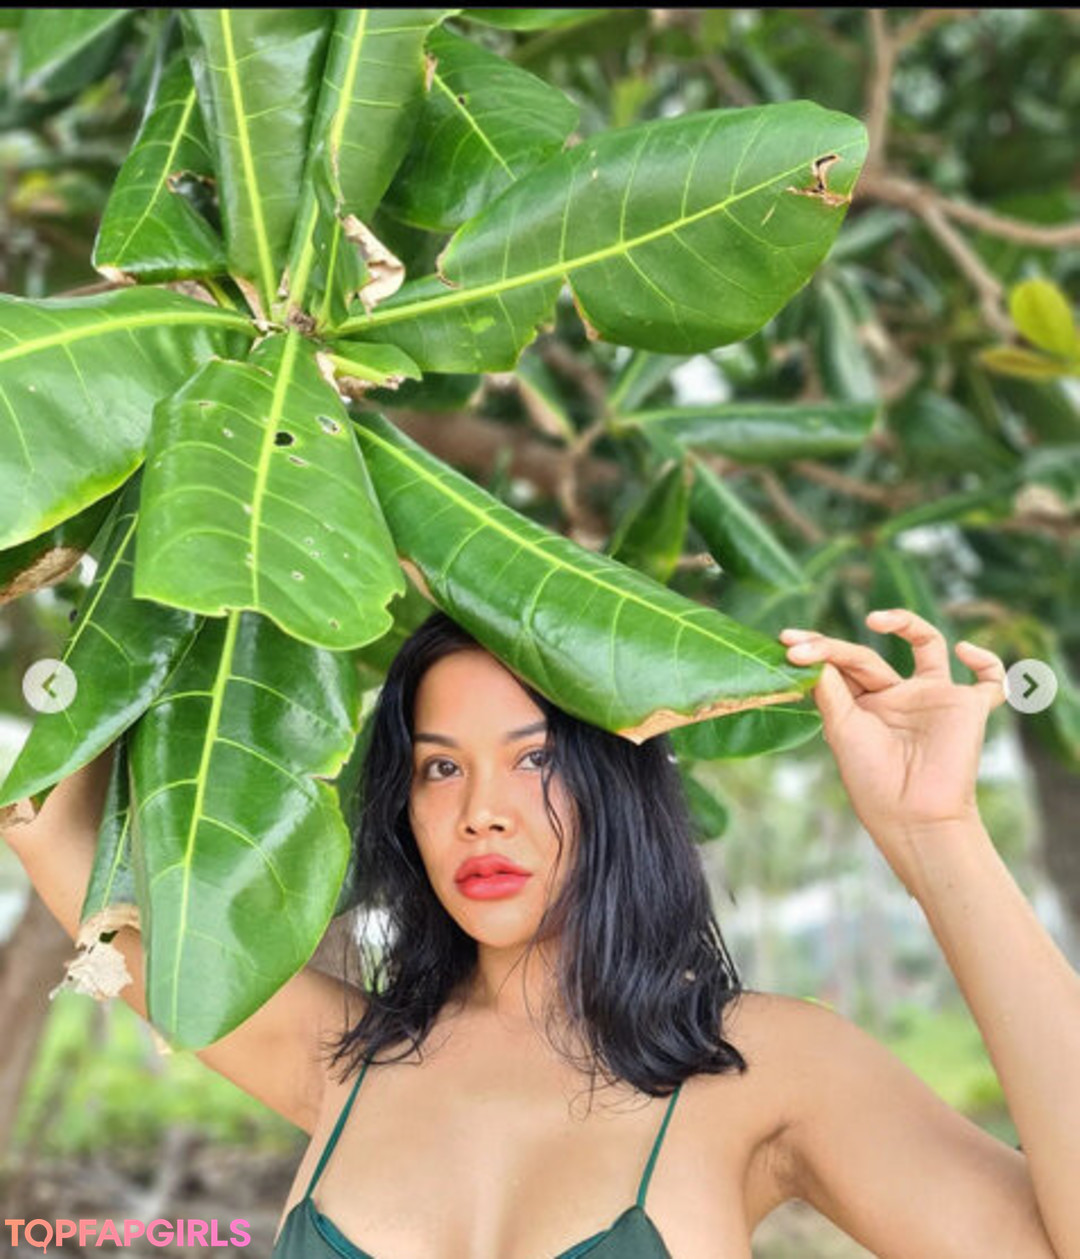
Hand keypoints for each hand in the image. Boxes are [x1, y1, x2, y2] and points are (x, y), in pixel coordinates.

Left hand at [778, 610, 1006, 877]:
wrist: (911, 815)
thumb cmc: (872, 779)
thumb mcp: (841, 728)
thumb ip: (830, 687)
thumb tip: (810, 652)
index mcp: (866, 705)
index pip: (841, 666)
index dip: (817, 651)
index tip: (786, 642)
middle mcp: (898, 697)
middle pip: (867, 656)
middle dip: (831, 648)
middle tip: (799, 645)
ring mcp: (932, 698)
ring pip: (928, 644)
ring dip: (905, 622)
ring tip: (874, 619)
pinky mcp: (967, 707)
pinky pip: (990, 680)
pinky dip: (986, 661)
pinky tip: (963, 650)